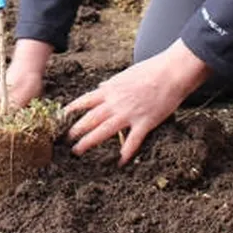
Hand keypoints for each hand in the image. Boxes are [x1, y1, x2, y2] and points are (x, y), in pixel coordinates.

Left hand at [65, 39, 210, 164]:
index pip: (85, 101)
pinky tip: (119, 162)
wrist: (172, 72)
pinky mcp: (145, 122)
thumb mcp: (125, 74)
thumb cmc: (151, 69)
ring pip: (103, 131)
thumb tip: (100, 87)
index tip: (59, 118)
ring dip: (89, 142)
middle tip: (64, 140)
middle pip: (90, 118)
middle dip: (75, 130)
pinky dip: (126, 153)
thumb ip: (111, 84)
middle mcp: (115, 102)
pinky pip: (133, 141)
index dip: (70, 111)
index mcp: (110, 89)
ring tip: (77, 150)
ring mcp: (129, 113)